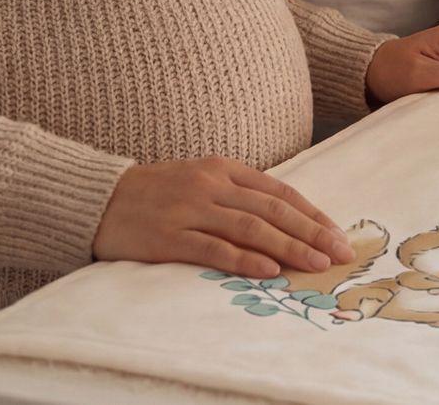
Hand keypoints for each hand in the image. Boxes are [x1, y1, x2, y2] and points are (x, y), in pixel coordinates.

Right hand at [90, 157, 351, 280]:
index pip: (279, 192)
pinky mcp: (169, 236)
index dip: (312, 214)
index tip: (338, 235)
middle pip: (273, 210)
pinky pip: (214, 248)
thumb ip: (237, 195)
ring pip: (251, 228)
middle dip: (312, 233)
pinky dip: (245, 259)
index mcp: (223, 169)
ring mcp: (190, 210)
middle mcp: (211, 186)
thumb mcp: (199, 180)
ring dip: (289, 247)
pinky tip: (269, 269)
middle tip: (340, 254)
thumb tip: (284, 221)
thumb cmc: (153, 193)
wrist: (97, 198)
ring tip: (316, 264)